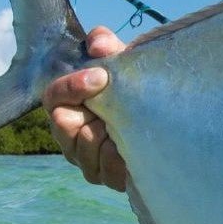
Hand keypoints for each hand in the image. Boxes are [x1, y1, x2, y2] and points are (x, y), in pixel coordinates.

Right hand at [45, 26, 128, 191]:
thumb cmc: (138, 88)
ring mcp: (89, 162)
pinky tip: (135, 148)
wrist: (170, 118)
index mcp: (69, 106)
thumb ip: (107, 46)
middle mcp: (72, 136)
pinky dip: (121, 159)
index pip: (52, 98)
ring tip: (128, 128)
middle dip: (93, 116)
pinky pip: (108, 172)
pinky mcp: (109, 179)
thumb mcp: (124, 62)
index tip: (100, 77)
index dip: (71, 87)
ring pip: (86, 152)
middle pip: (64, 128)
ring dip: (109, 137)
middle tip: (115, 110)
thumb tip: (98, 43)